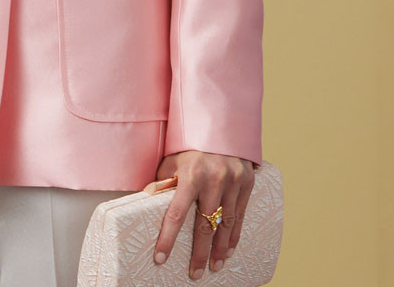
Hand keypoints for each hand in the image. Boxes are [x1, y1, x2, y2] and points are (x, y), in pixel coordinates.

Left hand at [152, 150, 254, 277]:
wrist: (222, 123)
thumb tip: (146, 199)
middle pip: (205, 226)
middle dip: (199, 254)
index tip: (160, 257)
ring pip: (226, 225)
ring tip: (214, 267)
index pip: (176, 213)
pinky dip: (235, 236)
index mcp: (191, 174)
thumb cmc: (192, 144)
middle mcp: (214, 180)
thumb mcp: (173, 159)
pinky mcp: (247, 183)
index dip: (168, 238)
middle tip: (195, 274)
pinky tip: (229, 251)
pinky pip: (240, 216)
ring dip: (219, 250)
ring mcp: (233, 182)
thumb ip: (162, 180)